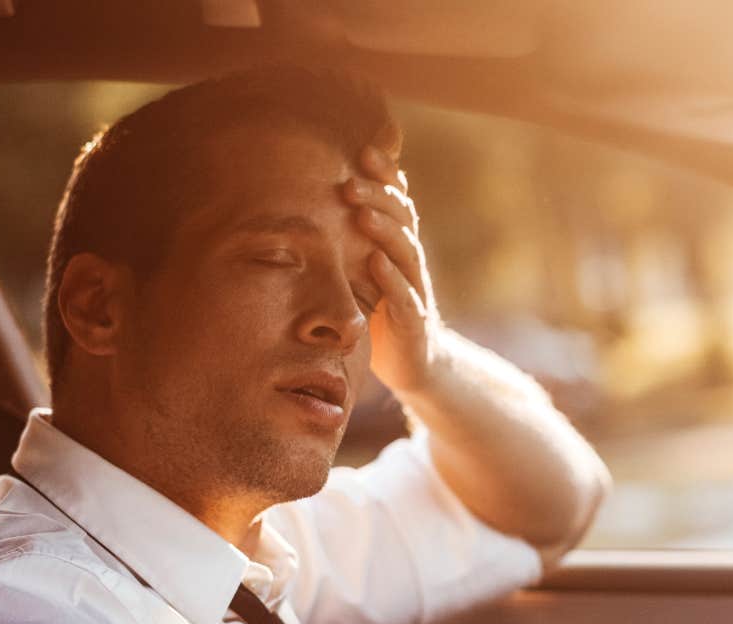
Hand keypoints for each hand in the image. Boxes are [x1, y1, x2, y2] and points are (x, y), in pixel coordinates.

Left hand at [343, 145, 439, 392]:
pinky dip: (392, 280)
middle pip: (403, 219)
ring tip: (362, 214)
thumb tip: (316, 199)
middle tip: (350, 182)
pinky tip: (376, 264)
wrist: (415, 363)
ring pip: (406, 252)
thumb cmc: (382, 311)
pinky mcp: (414, 322)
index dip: (385, 176)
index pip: (397, 201)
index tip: (363, 150)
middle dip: (379, 196)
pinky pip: (406, 297)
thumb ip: (352, 239)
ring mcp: (416, 290)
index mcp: (399, 245)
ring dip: (385, 230)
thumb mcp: (365, 271)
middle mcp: (411, 261)